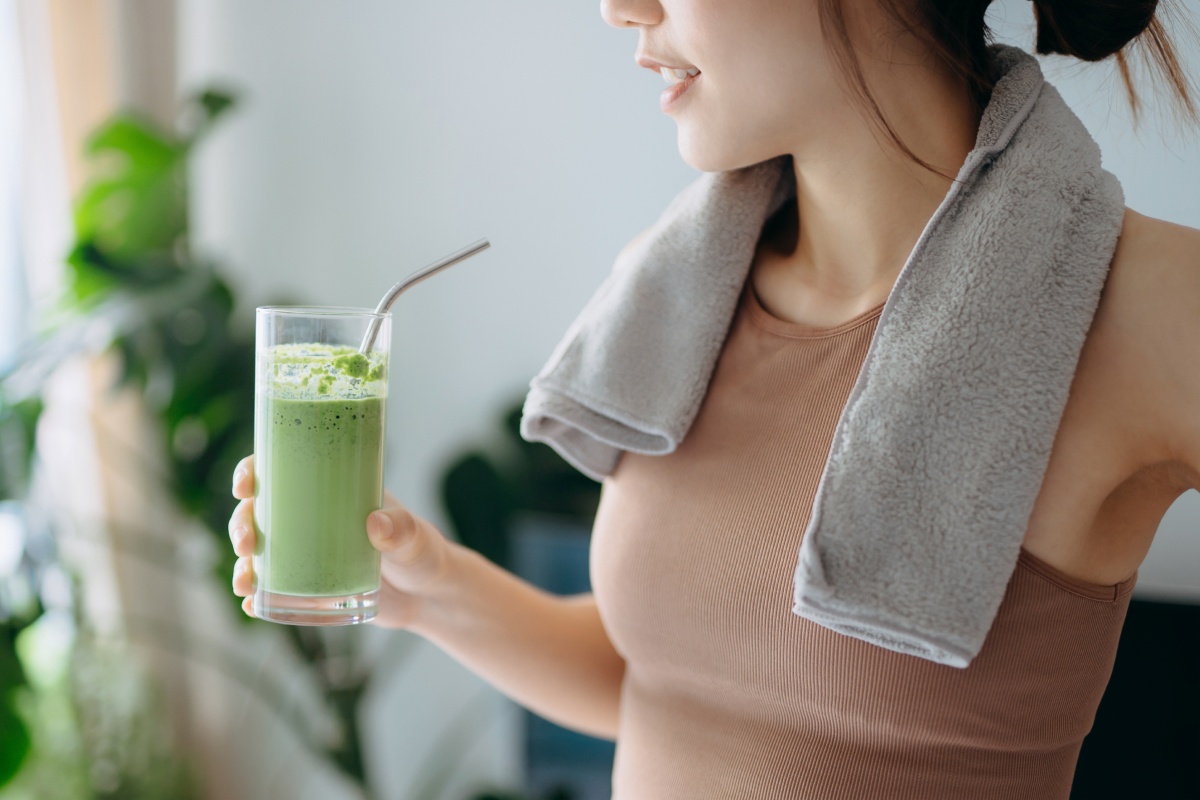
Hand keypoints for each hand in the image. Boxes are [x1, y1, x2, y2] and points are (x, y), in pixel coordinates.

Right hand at [228, 455, 456, 628]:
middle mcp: (311, 519)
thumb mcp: (416, 538)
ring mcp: (307, 555)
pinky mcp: (309, 588)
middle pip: (259, 513)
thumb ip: (403, 530)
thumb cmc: (421, 553)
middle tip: (246, 542)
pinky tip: (251, 605)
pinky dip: (257, 597)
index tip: (246, 485)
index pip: (283, 471)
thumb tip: (376, 522)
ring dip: (242, 565)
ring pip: (259, 554)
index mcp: (332, 491)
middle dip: (241, 524)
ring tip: (244, 582)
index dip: (254, 473)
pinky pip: (273, 591)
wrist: (428, 595)